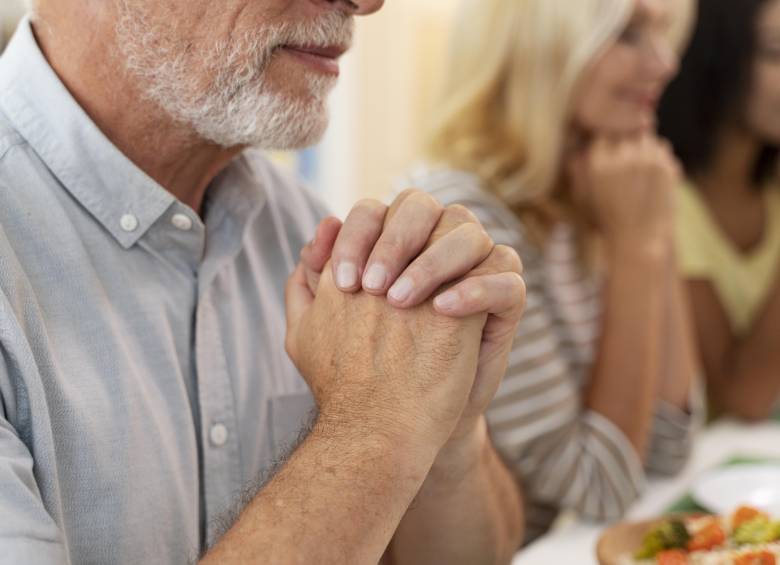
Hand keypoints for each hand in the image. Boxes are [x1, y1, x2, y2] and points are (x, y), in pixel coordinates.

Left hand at [299, 190, 525, 459]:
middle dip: (395, 241)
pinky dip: (477, 287)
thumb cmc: (366, 369)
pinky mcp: (505, 301)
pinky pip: (507, 275)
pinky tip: (444, 310)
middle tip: (372, 288)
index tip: (342, 282)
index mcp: (392, 244)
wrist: (399, 424)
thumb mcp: (325, 325)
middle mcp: (434, 246)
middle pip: (424, 207)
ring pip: (469, 233)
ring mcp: (474, 269)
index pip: (377, 210)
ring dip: (432, 262)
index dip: (358, 234)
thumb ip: (313, 278)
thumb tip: (324, 226)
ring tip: (401, 303)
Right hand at [569, 134, 679, 250]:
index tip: (610, 151)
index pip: (604, 132)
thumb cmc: (606, 220)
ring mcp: (648, 159)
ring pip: (647, 137)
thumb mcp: (582, 196)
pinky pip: (663, 150)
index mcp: (599, 162)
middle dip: (626, 141)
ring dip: (643, 148)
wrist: (638, 239)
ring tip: (638, 172)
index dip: (607, 141)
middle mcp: (623, 156)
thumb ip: (578, 169)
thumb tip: (579, 148)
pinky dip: (658, 159)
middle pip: (627, 130)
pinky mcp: (667, 166)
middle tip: (626, 162)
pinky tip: (651, 179)